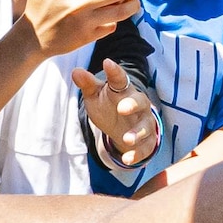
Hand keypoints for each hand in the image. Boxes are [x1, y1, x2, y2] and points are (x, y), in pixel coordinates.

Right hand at [21, 0, 141, 59]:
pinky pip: (110, 27)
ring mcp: (84, 21)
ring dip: (132, 5)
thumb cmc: (37, 8)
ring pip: (119, 13)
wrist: (33, 40)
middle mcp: (77, 3)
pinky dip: (115, 21)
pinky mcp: (88, 36)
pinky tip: (115, 16)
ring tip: (135, 0)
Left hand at [74, 54, 161, 173]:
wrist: (122, 128)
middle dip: (133, 104)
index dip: (114, 72)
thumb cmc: (109, 106)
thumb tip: (76, 71)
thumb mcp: (95, 96)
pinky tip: (127, 159)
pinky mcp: (146, 141)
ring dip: (137, 133)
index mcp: (123, 90)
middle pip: (140, 101)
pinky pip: (145, 147)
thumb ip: (87, 85)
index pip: (120, 79)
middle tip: (122, 108)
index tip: (107, 62)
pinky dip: (137, 154)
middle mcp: (138, 104)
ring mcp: (144, 123)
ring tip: (127, 139)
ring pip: (145, 126)